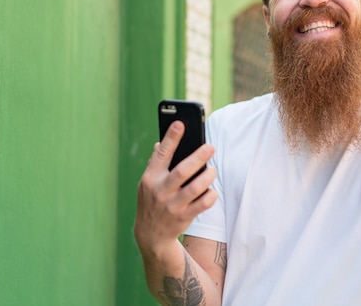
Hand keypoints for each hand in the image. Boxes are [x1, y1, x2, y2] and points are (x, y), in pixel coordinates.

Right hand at [134, 120, 216, 254]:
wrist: (150, 235)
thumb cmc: (152, 200)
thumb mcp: (147, 182)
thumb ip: (156, 163)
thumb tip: (162, 142)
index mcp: (150, 178)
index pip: (161, 154)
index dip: (171, 138)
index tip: (181, 123)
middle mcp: (159, 191)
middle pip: (182, 171)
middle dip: (198, 157)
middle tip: (210, 147)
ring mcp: (172, 206)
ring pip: (195, 188)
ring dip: (207, 176)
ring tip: (213, 169)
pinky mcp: (183, 218)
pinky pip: (202, 204)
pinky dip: (210, 195)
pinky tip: (211, 190)